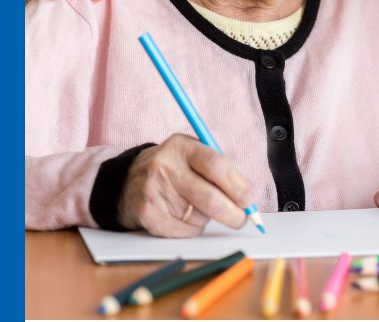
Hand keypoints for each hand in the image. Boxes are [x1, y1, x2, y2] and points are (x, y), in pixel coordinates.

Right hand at [119, 133, 255, 237]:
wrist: (129, 182)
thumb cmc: (174, 170)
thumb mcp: (192, 156)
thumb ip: (221, 171)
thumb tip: (249, 200)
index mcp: (181, 146)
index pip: (215, 164)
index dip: (237, 185)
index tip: (250, 200)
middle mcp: (165, 166)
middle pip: (209, 197)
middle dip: (233, 213)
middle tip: (242, 219)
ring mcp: (154, 191)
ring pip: (200, 217)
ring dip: (207, 218)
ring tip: (193, 205)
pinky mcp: (149, 214)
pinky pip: (185, 231)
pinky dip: (192, 228)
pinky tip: (180, 215)